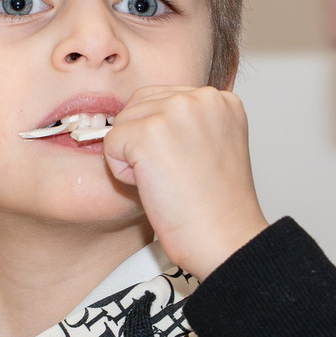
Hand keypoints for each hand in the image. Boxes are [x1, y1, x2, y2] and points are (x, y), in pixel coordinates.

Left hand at [98, 85, 270, 278]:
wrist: (225, 239)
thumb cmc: (218, 207)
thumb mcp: (212, 146)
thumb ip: (186, 123)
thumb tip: (143, 117)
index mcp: (221, 99)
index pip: (163, 98)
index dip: (161, 137)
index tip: (185, 166)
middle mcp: (201, 97)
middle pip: (139, 105)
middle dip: (143, 142)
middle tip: (175, 176)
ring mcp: (175, 112)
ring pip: (123, 122)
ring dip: (133, 156)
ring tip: (168, 181)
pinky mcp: (149, 133)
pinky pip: (110, 144)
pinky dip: (122, 172)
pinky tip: (155, 187)